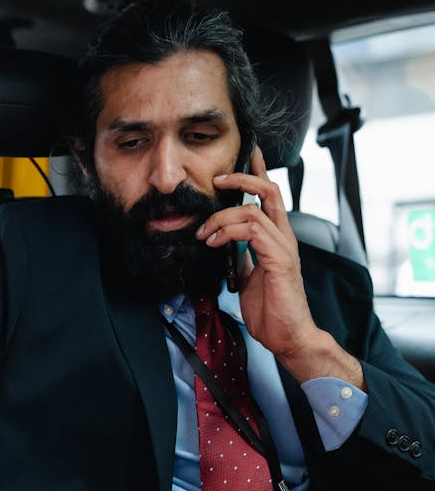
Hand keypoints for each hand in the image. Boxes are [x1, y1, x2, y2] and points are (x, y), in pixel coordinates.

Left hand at [197, 147, 364, 387]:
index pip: (269, 197)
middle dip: (242, 178)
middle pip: (269, 190)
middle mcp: (283, 237)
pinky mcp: (279, 259)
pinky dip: (228, 231)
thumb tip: (225, 246)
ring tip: (203, 233)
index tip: (247, 153)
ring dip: (221, 217)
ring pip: (254, 209)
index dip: (258, 172)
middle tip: (217, 179)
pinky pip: (253, 231)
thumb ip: (241, 258)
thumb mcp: (247, 278)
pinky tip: (214, 242)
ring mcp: (283, 247)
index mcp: (276, 239)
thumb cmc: (270, 311)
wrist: (287, 337)